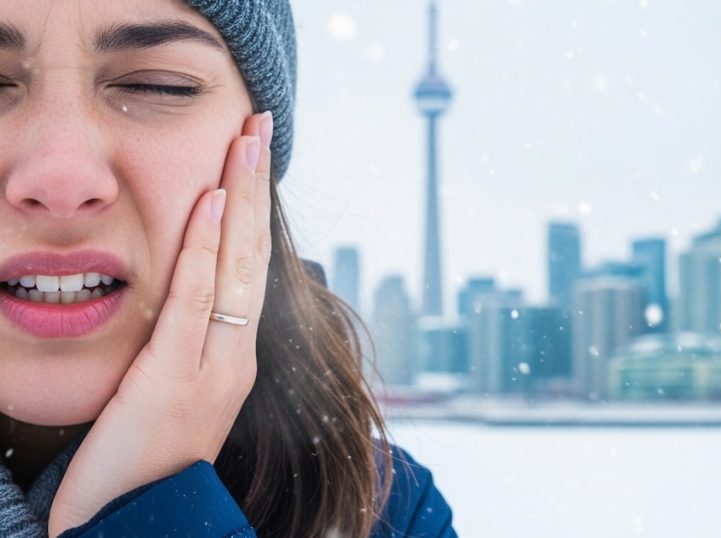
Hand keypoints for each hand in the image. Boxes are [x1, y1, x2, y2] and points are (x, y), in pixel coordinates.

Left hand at [48, 111, 273, 535]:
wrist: (137, 524)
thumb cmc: (146, 464)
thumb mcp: (172, 396)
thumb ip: (182, 348)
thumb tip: (177, 301)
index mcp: (233, 357)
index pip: (248, 269)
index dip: (253, 210)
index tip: (252, 157)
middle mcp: (235, 356)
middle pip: (252, 256)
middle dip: (255, 187)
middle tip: (259, 126)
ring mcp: (213, 367)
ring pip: (235, 267)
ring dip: (240, 199)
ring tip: (244, 143)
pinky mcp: (177, 377)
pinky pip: (196, 302)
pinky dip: (207, 249)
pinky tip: (211, 204)